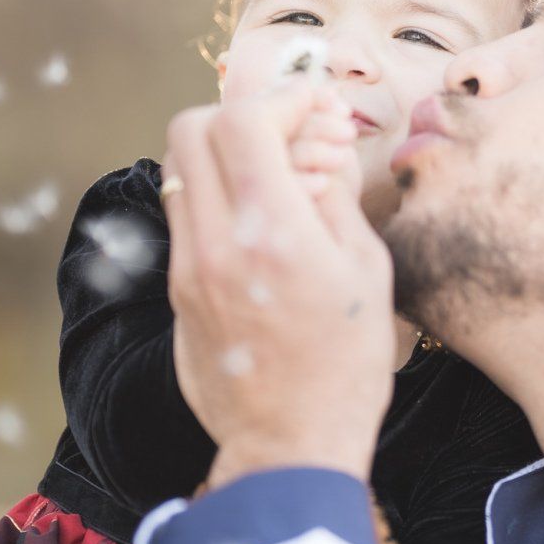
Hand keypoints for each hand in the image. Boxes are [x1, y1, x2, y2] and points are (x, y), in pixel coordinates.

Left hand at [158, 82, 394, 488]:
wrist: (289, 445)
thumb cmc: (345, 365)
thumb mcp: (366, 270)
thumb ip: (335, 194)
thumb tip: (318, 142)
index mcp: (273, 234)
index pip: (244, 120)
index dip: (284, 98)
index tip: (316, 107)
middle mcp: (216, 243)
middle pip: (192, 128)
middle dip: (244, 113)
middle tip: (290, 131)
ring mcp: (187, 267)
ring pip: (181, 167)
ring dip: (226, 152)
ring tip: (279, 175)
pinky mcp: (177, 289)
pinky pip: (186, 212)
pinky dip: (218, 193)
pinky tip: (262, 217)